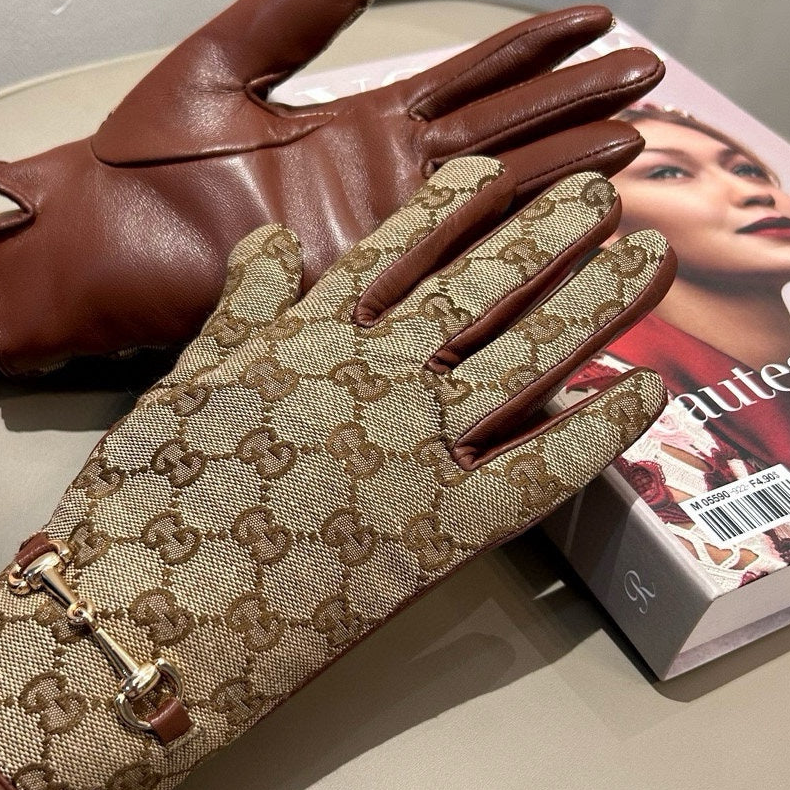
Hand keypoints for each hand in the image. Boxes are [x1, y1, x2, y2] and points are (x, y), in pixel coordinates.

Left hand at [0, 0, 663, 374]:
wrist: (90, 251)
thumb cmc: (136, 163)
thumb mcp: (221, 64)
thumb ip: (301, 8)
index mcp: (354, 128)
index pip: (465, 80)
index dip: (532, 49)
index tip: (596, 19)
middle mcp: (380, 188)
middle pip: (500, 142)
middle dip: (574, 110)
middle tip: (650, 85)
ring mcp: (374, 244)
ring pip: (490, 205)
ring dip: (563, 176)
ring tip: (636, 146)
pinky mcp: (356, 296)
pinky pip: (449, 272)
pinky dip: (510, 254)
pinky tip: (567, 235)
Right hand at [0, 157, 674, 789]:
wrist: (143, 619)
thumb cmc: (144, 504)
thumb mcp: (182, 387)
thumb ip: (238, 312)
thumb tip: (271, 239)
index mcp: (307, 338)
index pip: (393, 251)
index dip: (448, 206)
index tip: (493, 169)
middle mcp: (374, 377)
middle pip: (480, 290)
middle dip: (545, 234)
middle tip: (601, 193)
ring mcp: (415, 450)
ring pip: (525, 358)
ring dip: (592, 302)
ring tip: (645, 254)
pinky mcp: (443, 532)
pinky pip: (538, 471)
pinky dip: (597, 430)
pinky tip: (645, 390)